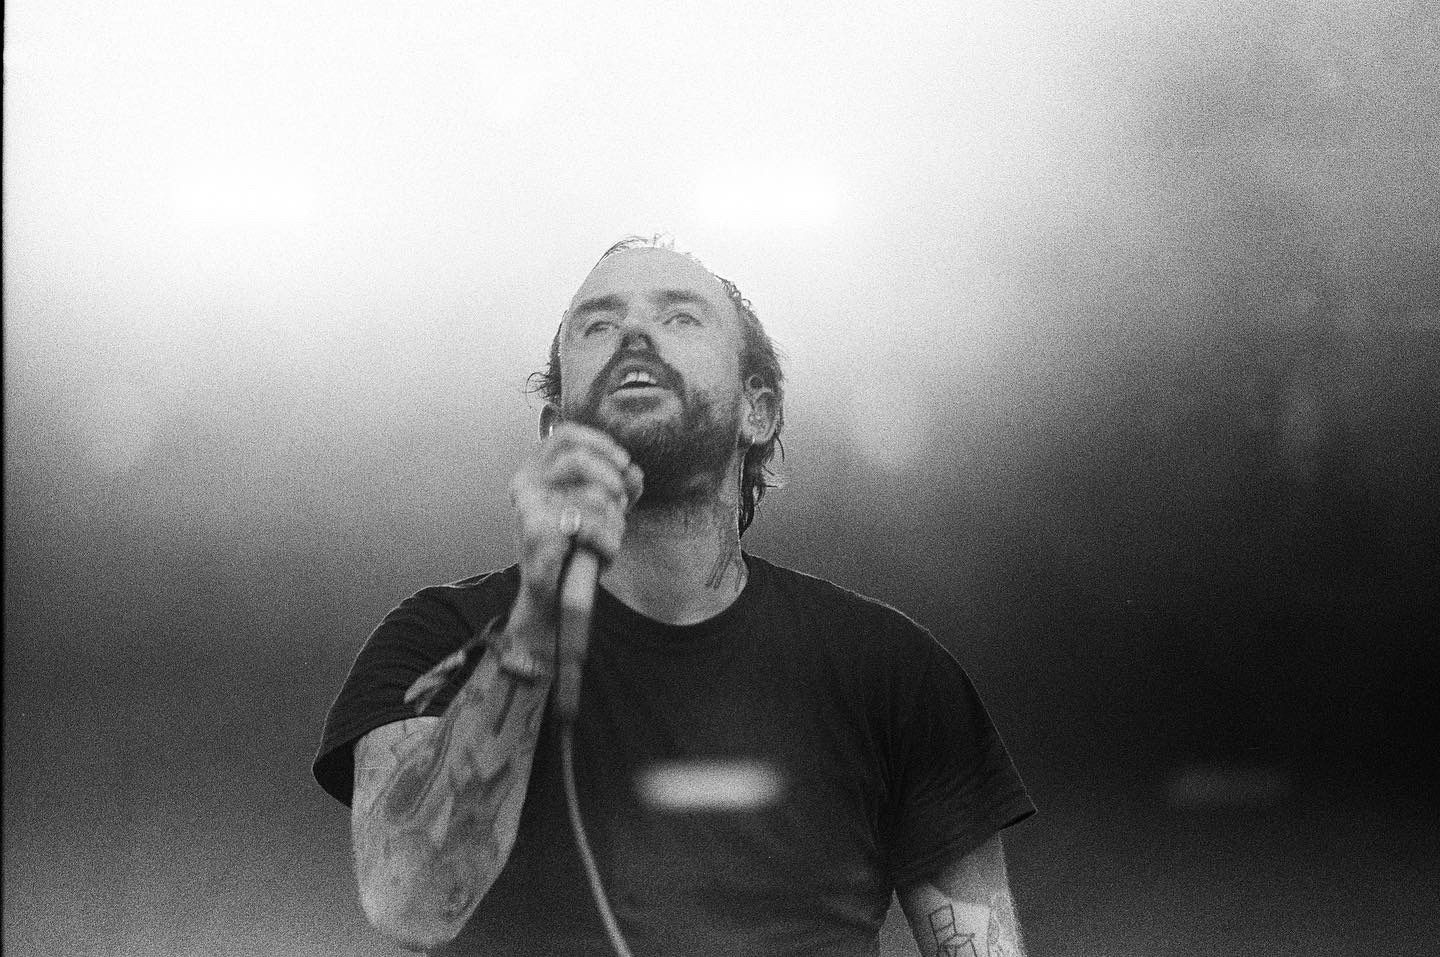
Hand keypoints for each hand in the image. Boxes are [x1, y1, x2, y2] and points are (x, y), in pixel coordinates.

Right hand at [509, 423, 643, 618]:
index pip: (565, 435)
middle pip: (577, 459)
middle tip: (621, 501)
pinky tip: (607, 552)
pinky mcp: (537, 531)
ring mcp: (528, 506)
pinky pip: (589, 525)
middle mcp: (525, 482)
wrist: (548, 591)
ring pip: (591, 495)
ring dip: (614, 519)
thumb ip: (618, 487)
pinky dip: (607, 540)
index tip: (623, 461)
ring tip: (613, 536)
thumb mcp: (597, 510)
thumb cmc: (570, 546)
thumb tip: (635, 474)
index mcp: (535, 469)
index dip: (599, 442)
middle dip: (611, 478)